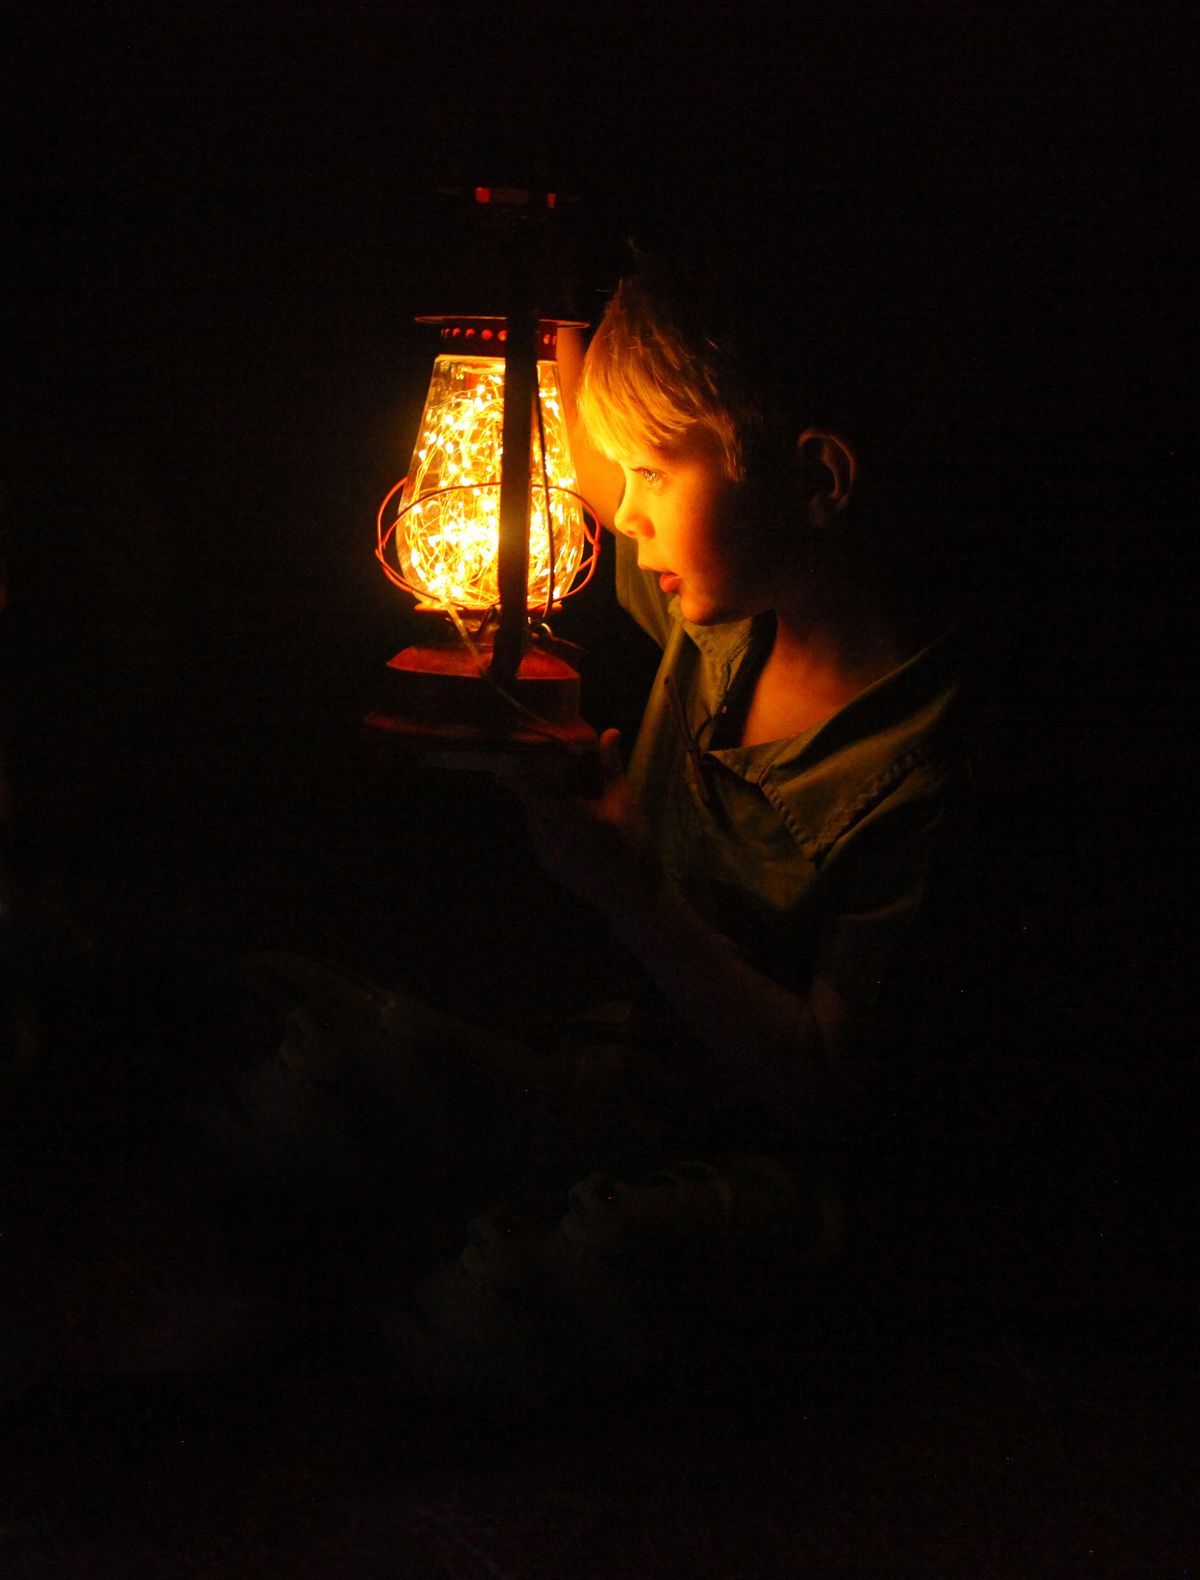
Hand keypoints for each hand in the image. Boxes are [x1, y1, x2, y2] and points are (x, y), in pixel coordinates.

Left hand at [501, 729, 659, 920]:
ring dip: (548, 795)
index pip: (527, 784)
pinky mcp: (544, 859)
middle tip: (564, 762)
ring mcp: (542, 849)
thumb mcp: (623, 803)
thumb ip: (609, 767)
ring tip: (575, 787)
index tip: (533, 747)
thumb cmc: (632, 847)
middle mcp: (546, 835)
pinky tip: (576, 813)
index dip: (526, 763)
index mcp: (566, 818)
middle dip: (544, 775)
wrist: (633, 898)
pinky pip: (539, 827)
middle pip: (530, 794)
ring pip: (534, 810)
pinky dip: (551, 814)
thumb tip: (610, 732)